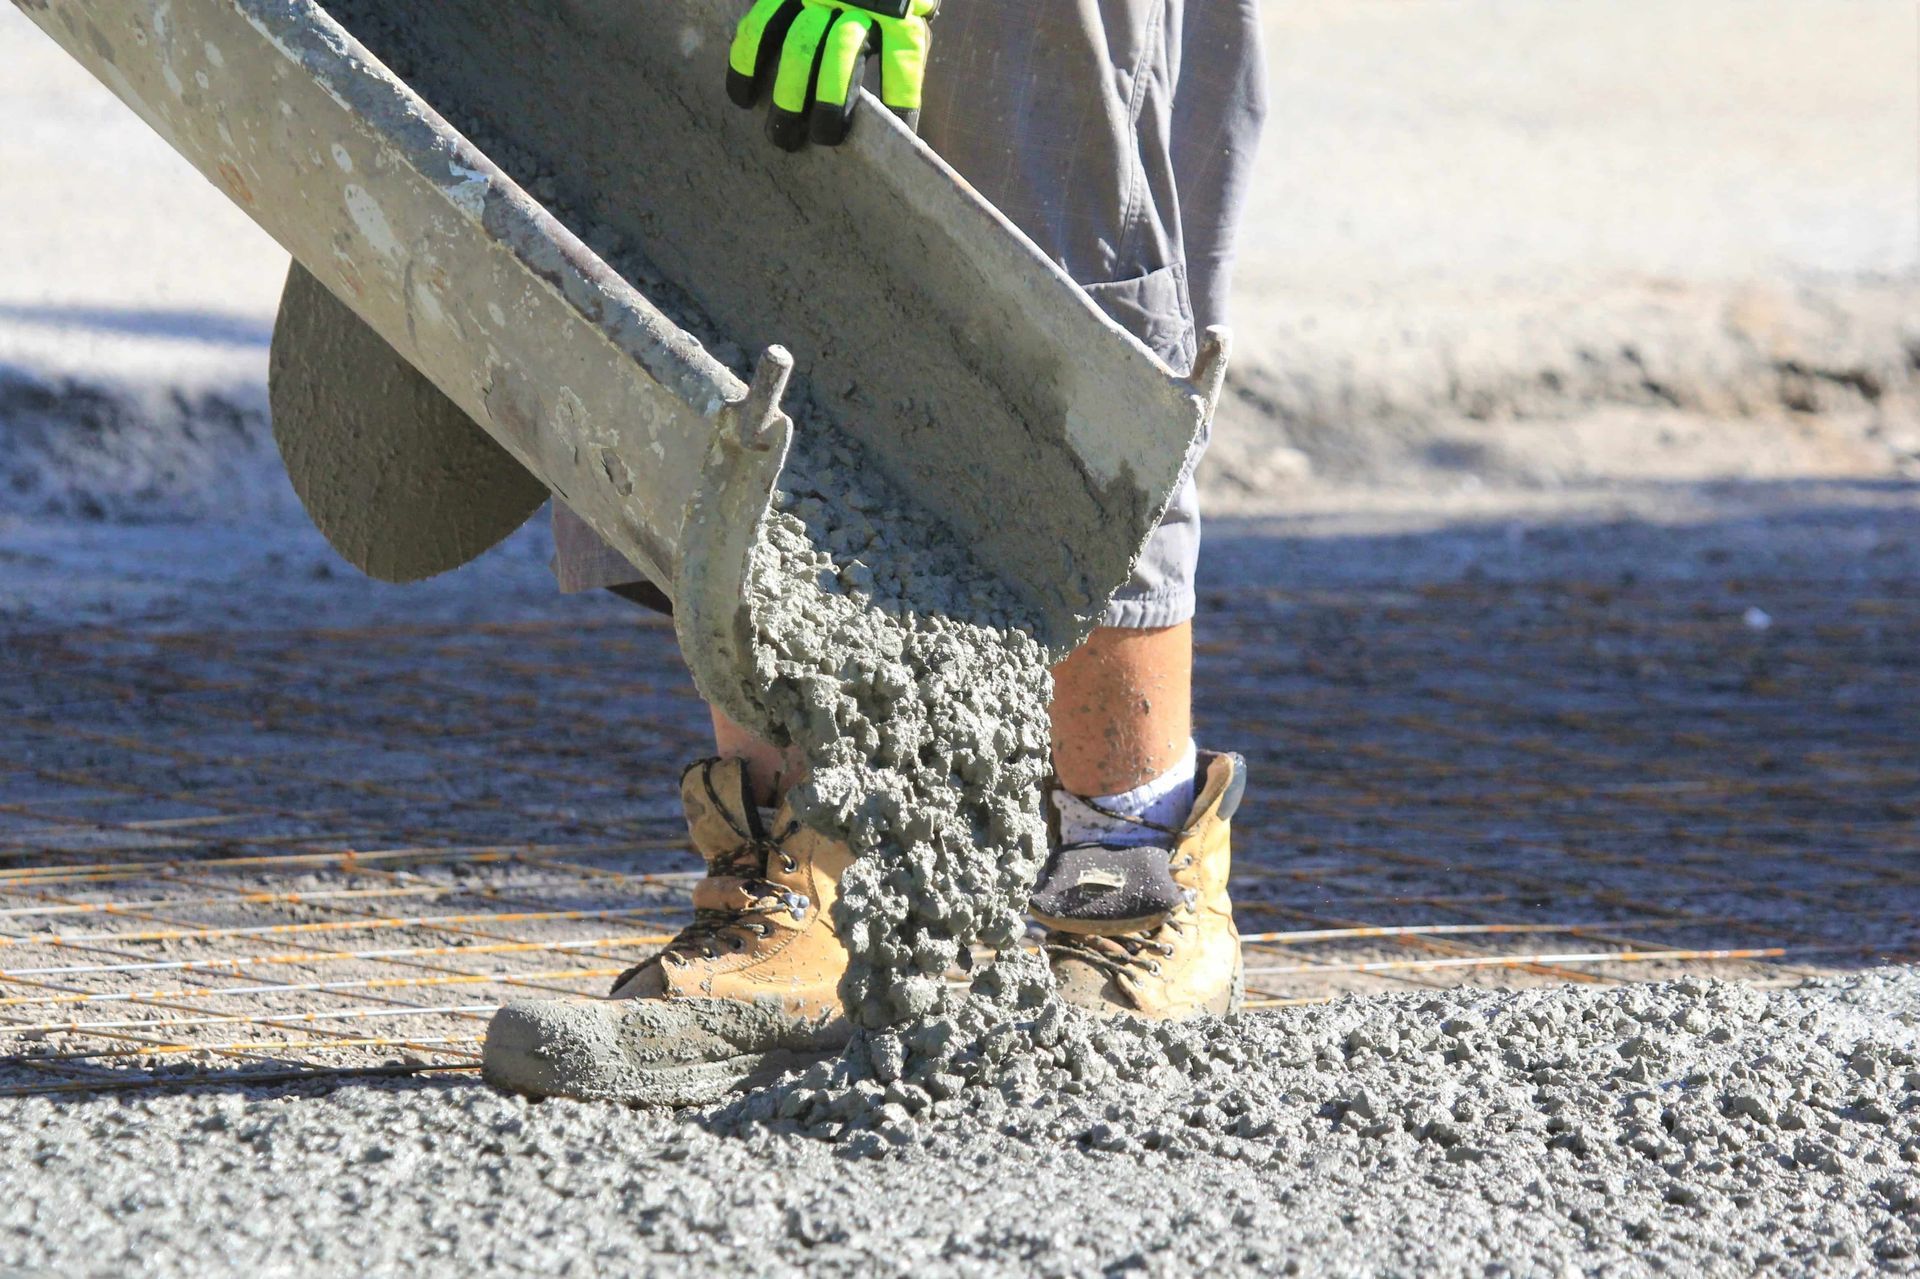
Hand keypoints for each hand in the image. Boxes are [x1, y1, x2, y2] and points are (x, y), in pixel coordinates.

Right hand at [725, 0, 935, 150]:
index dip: (898, 109)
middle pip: (842, 59)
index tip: (892, 140)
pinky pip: (761, 24)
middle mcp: (859, 4)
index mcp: (899, 17)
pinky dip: (747, 61)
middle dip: (828, 106)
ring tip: (780, 134)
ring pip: (799, 47)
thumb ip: (902, 46)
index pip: (901, 70)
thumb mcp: (911, 11)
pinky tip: (743, 96)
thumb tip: (896, 110)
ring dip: (787, 94)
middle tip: (820, 139)